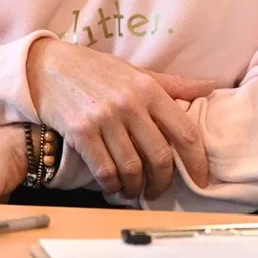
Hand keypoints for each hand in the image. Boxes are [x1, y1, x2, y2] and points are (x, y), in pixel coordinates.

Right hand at [26, 40, 213, 197]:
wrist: (48, 66)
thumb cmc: (96, 70)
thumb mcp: (137, 72)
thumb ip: (173, 84)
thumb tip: (210, 86)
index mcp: (148, 88)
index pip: (185, 132)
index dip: (197, 161)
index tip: (201, 179)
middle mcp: (129, 103)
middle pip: (160, 157)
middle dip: (163, 182)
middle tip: (158, 190)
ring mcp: (104, 118)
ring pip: (132, 168)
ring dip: (136, 188)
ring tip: (135, 190)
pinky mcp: (80, 131)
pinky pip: (105, 170)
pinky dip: (113, 185)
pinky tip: (113, 185)